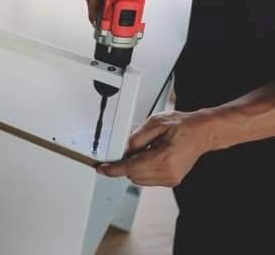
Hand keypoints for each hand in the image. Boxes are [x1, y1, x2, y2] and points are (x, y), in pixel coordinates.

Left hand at [96, 111, 215, 186]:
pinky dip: (142, 170)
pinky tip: (150, 156)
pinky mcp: (172, 181)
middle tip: (127, 149)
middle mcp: (168, 172)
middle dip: (124, 164)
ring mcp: (171, 179)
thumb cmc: (182, 126)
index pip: (130, 168)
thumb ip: (137, 137)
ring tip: (145, 150)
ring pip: (139, 179)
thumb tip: (122, 148)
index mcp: (163, 158)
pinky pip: (148, 179)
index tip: (101, 168)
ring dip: (134, 168)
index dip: (112, 169)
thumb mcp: (155, 123)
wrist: (202, 132)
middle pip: (132, 175)